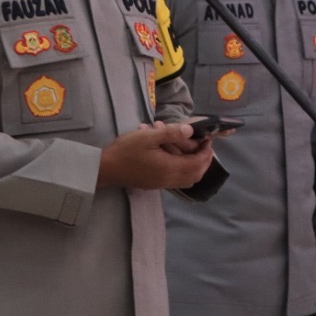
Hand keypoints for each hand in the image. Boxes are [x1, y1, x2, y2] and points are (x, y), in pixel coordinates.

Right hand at [97, 121, 214, 189]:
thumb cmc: (127, 150)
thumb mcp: (148, 136)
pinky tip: (178, 159)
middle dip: (204, 161)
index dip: (206, 152)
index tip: (208, 140)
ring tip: (194, 152)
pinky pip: (178, 181)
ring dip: (196, 167)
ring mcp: (162, 184)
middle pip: (196, 174)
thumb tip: (190, 131)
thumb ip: (171, 134)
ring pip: (188, 180)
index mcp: (170, 167)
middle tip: (205, 146)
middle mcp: (169, 179)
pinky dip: (185, 172)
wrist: (107, 168)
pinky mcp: (156, 185)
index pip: (197, 163)